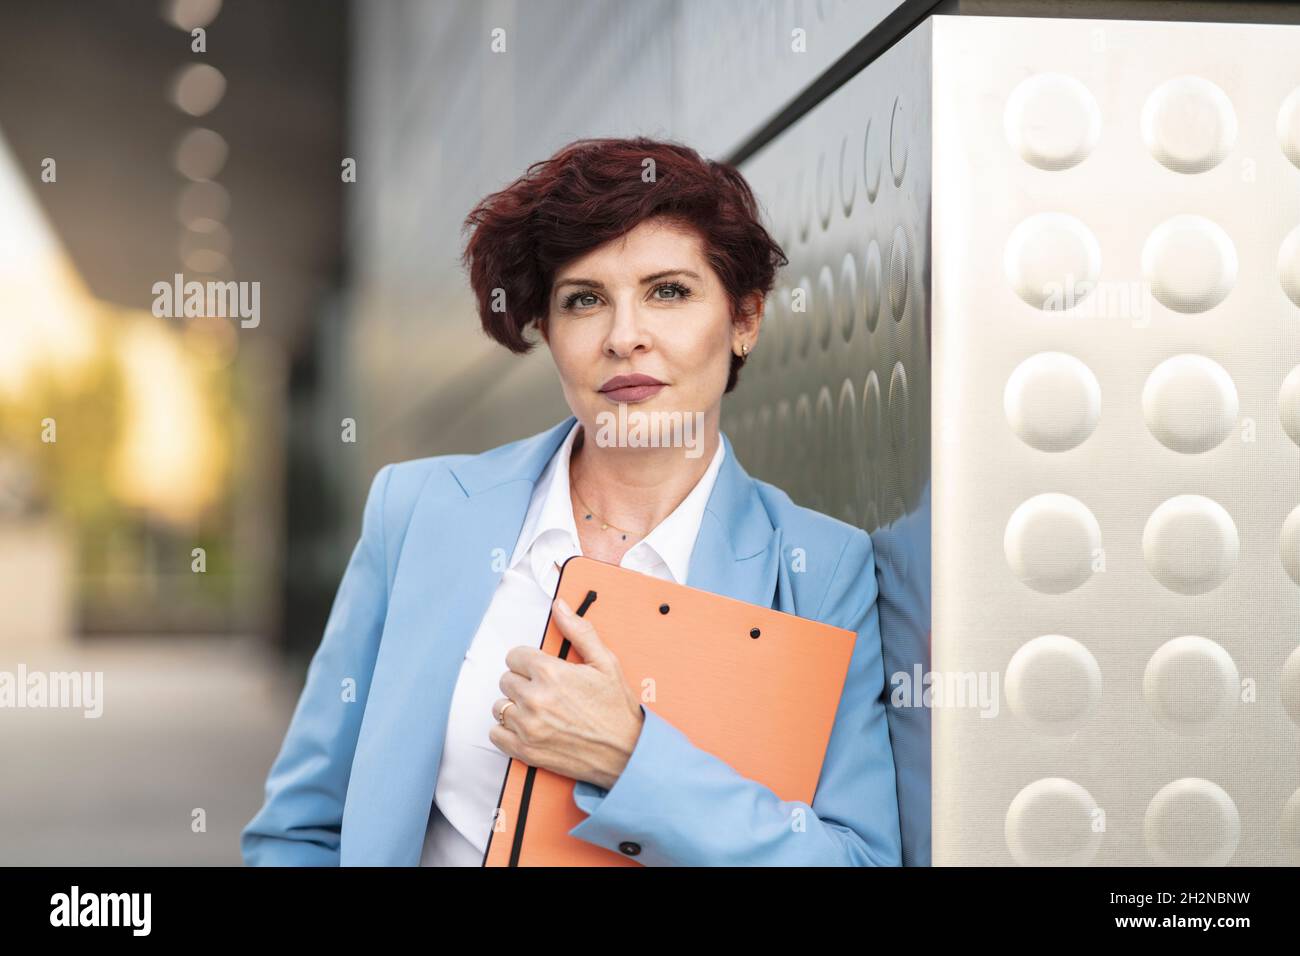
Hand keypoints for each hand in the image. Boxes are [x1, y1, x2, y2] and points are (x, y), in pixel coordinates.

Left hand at [489, 596, 644, 789]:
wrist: (627, 753)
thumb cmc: (617, 709)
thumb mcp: (605, 663)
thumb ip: (579, 631)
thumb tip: (560, 607)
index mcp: (551, 673)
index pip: (514, 656)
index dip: (529, 661)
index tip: (541, 670)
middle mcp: (535, 699)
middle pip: (506, 680)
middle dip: (523, 682)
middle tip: (546, 692)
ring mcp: (528, 727)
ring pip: (499, 706)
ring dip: (515, 706)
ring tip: (539, 711)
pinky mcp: (525, 750)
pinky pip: (496, 733)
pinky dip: (507, 731)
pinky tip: (528, 728)